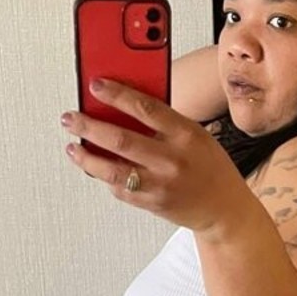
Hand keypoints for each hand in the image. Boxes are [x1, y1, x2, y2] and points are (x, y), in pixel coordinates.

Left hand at [61, 80, 250, 235]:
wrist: (225, 210)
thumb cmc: (210, 168)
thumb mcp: (197, 136)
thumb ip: (166, 123)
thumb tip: (125, 106)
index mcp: (186, 134)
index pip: (146, 108)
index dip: (117, 94)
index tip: (96, 85)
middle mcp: (173, 160)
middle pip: (121, 139)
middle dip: (89, 126)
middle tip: (71, 118)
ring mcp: (161, 184)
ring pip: (113, 170)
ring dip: (87, 157)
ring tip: (73, 146)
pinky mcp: (153, 204)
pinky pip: (119, 189)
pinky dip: (104, 177)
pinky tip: (95, 167)